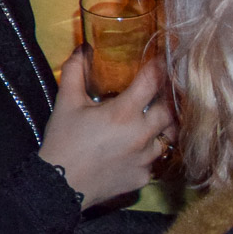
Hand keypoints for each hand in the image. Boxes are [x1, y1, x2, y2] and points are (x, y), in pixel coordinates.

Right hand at [38, 48, 172, 207]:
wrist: (62, 184)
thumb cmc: (63, 140)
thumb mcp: (65, 103)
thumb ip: (75, 73)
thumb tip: (83, 49)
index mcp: (123, 113)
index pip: (151, 83)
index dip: (161, 67)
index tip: (166, 58)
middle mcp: (141, 135)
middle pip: (170, 111)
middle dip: (169, 99)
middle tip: (165, 90)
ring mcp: (146, 158)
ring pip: (167, 138)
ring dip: (162, 127)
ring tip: (154, 120)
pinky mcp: (144, 176)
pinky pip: (153, 160)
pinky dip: (147, 151)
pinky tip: (134, 148)